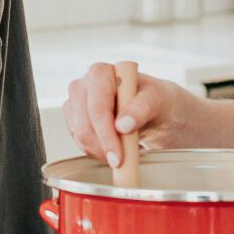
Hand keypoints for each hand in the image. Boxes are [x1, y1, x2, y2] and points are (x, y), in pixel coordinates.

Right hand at [63, 62, 182, 166]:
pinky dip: (95, 151)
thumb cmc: (156, 99)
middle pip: (83, 124)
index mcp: (102, 73)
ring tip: (123, 151)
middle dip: (102, 147)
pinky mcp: (75, 119)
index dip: (105, 133)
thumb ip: (142, 108)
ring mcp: (76, 102)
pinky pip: (79, 143)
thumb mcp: (158, 100)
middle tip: (121, 161)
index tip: (118, 156)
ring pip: (79, 136)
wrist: (155, 109)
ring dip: (100, 151)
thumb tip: (122, 125)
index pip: (97, 106)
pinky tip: (113, 148)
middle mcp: (84, 85)